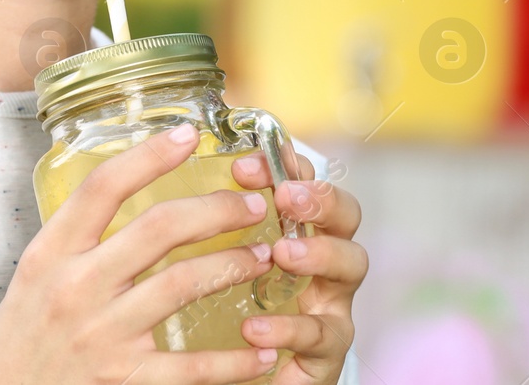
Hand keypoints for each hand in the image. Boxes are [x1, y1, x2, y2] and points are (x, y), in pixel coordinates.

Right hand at [0, 123, 282, 384]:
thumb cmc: (20, 338)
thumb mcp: (35, 275)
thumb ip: (78, 238)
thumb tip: (133, 190)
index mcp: (51, 253)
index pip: (104, 187)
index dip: (150, 155)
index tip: (190, 133)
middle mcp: (76, 287)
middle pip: (160, 228)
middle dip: (218, 209)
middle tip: (253, 203)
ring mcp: (103, 335)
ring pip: (184, 284)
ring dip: (234, 265)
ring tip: (263, 257)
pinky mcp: (123, 381)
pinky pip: (192, 367)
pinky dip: (236, 361)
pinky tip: (264, 350)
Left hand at [231, 151, 365, 384]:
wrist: (240, 384)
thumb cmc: (234, 318)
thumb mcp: (226, 267)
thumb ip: (218, 230)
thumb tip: (177, 185)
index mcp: (300, 234)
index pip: (306, 184)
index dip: (284, 166)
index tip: (242, 166)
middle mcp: (325, 264)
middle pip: (348, 216)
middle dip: (323, 198)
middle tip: (287, 196)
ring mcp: (332, 307)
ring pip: (351, 266)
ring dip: (319, 252)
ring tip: (281, 253)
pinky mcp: (326, 355)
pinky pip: (320, 336)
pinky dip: (289, 329)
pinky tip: (255, 328)